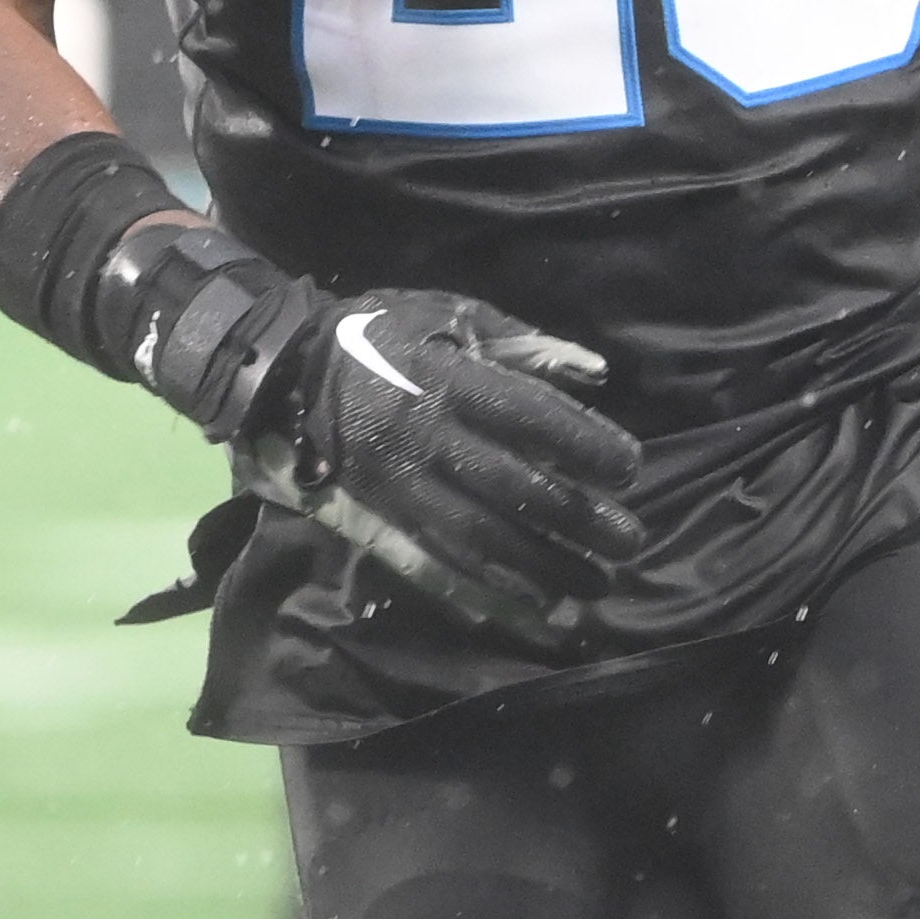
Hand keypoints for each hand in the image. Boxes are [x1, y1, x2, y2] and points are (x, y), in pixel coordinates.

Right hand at [240, 290, 653, 646]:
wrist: (290, 371)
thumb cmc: (381, 333)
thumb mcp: (447, 313)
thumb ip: (521, 344)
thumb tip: (594, 373)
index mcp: (444, 380)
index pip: (527, 416)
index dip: (582, 443)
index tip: (629, 468)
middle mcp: (424, 439)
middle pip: (512, 487)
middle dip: (575, 519)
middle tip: (630, 541)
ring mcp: (401, 485)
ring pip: (480, 536)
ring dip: (543, 567)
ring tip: (595, 586)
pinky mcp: (384, 516)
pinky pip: (441, 561)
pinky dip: (491, 588)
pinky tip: (535, 606)